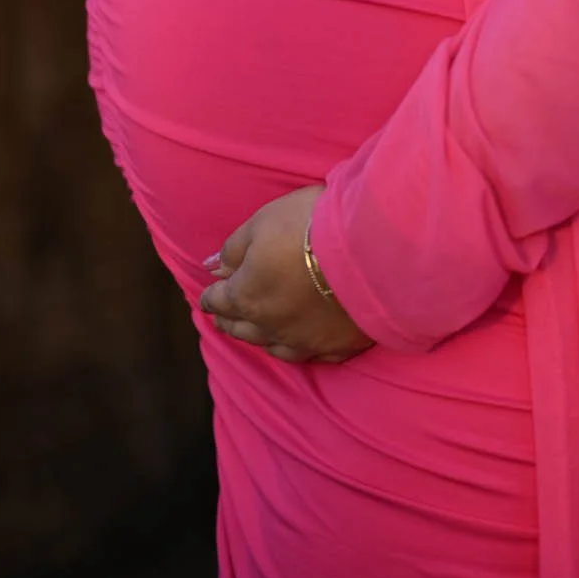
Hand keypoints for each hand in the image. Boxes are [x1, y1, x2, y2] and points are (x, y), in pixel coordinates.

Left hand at [198, 184, 375, 363]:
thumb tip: (210, 267)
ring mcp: (305, 340)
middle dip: (229, 320)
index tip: (208, 294)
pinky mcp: (338, 346)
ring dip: (258, 337)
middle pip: (241, 328)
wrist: (370, 247)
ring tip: (253, 332)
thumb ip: (233, 248)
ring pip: (272, 346)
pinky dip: (299, 348)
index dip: (210, 296)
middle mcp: (270, 326)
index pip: (218, 300)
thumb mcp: (262, 222)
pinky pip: (312, 355)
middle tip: (221, 317)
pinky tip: (299, 344)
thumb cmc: (309, 226)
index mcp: (246, 296)